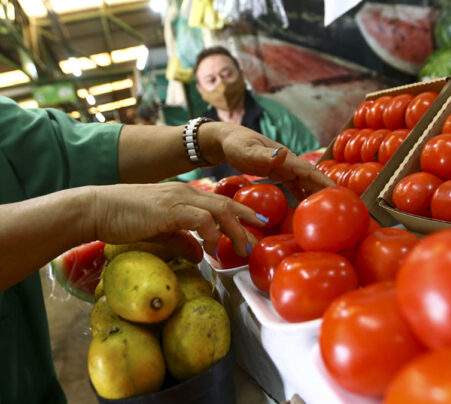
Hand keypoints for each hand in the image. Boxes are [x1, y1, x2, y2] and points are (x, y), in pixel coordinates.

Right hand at [91, 182, 263, 256]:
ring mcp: (178, 199)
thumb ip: (181, 241)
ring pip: (219, 210)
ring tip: (242, 248)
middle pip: (225, 204)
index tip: (255, 225)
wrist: (96, 208)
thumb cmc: (124, 218)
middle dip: (246, 220)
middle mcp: (185, 193)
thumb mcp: (159, 231)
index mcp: (184, 195)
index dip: (240, 212)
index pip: (219, 202)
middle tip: (259, 237)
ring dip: (234, 230)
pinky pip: (200, 218)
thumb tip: (199, 255)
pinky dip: (212, 232)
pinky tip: (213, 247)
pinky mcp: (169, 209)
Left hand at [202, 123, 334, 200]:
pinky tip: (306, 208)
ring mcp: (285, 168)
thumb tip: (282, 154)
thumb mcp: (246, 151)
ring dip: (317, 195)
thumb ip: (262, 155)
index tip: (339, 194)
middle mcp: (289, 163)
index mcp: (286, 158)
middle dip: (327, 191)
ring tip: (328, 211)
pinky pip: (295, 186)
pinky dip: (303, 196)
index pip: (310, 172)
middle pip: (312, 178)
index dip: (325, 183)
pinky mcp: (278, 173)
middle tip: (341, 207)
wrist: (226, 140)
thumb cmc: (235, 145)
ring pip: (306, 183)